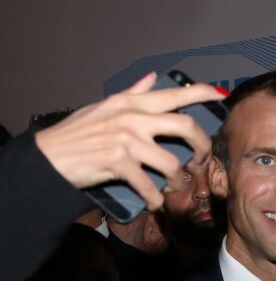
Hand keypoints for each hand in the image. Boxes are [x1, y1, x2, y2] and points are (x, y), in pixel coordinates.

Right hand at [35, 72, 225, 210]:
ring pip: (172, 163)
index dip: (201, 93)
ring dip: (177, 181)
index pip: (173, 94)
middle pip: (186, 126)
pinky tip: (154, 202)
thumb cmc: (77, 133)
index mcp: (131, 102)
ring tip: (173, 187)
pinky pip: (150, 186)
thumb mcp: (104, 107)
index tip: (219, 96)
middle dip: (202, 146)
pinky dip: (155, 199)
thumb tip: (151, 78)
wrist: (50, 157)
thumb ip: (132, 94)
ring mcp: (126, 140)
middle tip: (201, 159)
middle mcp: (132, 117)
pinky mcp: (118, 163)